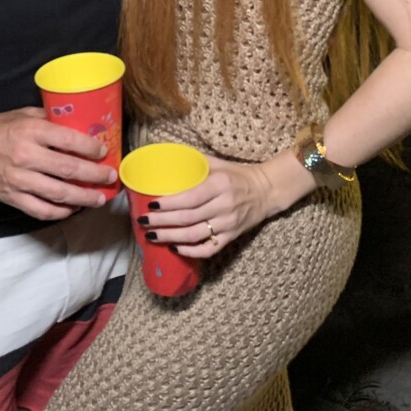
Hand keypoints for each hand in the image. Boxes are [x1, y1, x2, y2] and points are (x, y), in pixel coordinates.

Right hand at [0, 106, 118, 219]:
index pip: (70, 141)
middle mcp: (26, 156)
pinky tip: (72, 208)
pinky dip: (60, 212)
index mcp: (31, 132)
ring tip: (98, 198)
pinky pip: (41, 210)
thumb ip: (50, 120)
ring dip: (83, 198)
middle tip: (110, 177)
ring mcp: (18, 180)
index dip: (91, 148)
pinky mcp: (11, 197)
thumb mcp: (24, 115)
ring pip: (59, 194)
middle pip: (70, 170)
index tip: (104, 151)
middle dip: (95, 175)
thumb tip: (78, 124)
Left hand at [137, 150, 315, 256]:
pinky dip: (190, 251)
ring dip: (171, 237)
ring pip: (195, 235)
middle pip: (188, 218)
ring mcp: (228, 224)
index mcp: (220, 185)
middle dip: (163, 222)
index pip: (190, 197)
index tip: (151, 204)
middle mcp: (224, 205)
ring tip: (152, 236)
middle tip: (143, 222)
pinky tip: (174, 248)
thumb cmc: (237, 174)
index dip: (169, 204)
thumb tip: (166, 159)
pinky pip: (209, 249)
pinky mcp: (231, 237)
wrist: (266, 190)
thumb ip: (194, 162)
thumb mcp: (218, 163)